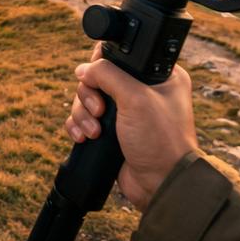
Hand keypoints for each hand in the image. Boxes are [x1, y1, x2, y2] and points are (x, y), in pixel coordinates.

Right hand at [64, 43, 198, 209]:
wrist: (160, 184)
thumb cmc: (160, 140)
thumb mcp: (135, 98)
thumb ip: (107, 75)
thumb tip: (83, 69)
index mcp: (156, 76)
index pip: (119, 56)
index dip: (102, 64)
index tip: (99, 78)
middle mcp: (140, 91)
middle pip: (97, 78)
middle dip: (90, 95)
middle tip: (100, 111)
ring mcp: (125, 113)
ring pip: (87, 99)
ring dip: (83, 114)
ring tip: (95, 132)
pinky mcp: (112, 132)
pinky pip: (83, 120)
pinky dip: (79, 126)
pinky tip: (84, 138)